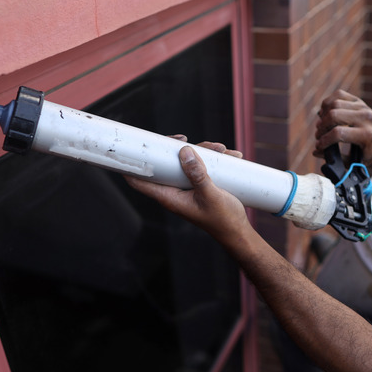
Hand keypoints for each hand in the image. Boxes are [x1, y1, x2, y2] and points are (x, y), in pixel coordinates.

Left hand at [125, 137, 250, 244]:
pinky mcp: (198, 185)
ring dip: (202, 152)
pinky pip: (200, 166)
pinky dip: (212, 159)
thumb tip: (184, 152)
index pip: (139, 181)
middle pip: (164, 164)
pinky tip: (228, 156)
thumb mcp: (211, 195)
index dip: (132, 164)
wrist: (238, 231)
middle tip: (185, 139)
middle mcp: (174, 192)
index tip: (133, 147)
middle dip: (175, 148)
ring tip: (221, 150)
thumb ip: (197, 174)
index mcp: (169, 198)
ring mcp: (186, 188)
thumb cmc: (223, 219)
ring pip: (185, 162)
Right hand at [313, 90, 371, 163]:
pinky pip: (338, 95)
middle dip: (322, 127)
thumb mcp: (358, 161)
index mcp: (367, 135)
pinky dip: (327, 103)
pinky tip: (325, 114)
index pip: (338, 133)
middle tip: (319, 135)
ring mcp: (362, 106)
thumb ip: (337, 159)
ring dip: (323, 116)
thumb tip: (316, 152)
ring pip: (334, 104)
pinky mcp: (358, 100)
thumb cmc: (371, 150)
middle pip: (334, 115)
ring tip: (322, 126)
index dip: (324, 140)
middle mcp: (365, 118)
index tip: (320, 146)